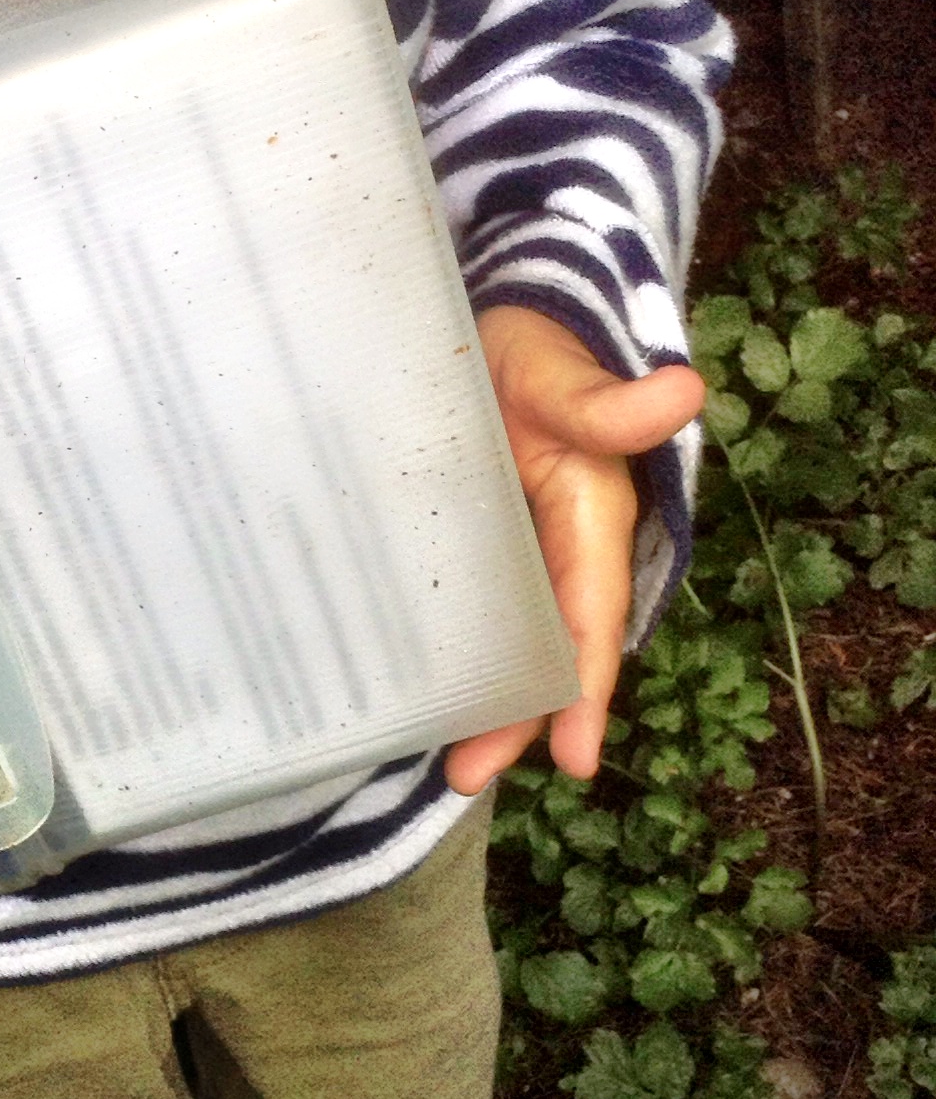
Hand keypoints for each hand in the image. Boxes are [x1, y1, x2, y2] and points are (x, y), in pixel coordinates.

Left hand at [443, 305, 704, 796]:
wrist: (498, 319)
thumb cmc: (537, 344)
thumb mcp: (561, 371)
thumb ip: (606, 400)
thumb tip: (684, 391)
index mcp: (590, 519)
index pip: (590, 615)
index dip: (584, 687)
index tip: (574, 761)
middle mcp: (559, 549)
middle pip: (548, 648)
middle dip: (517, 718)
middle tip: (465, 779)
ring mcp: (514, 551)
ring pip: (508, 640)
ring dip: (484, 700)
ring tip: (447, 765)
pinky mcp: (469, 544)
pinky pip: (468, 611)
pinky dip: (451, 655)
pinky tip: (415, 693)